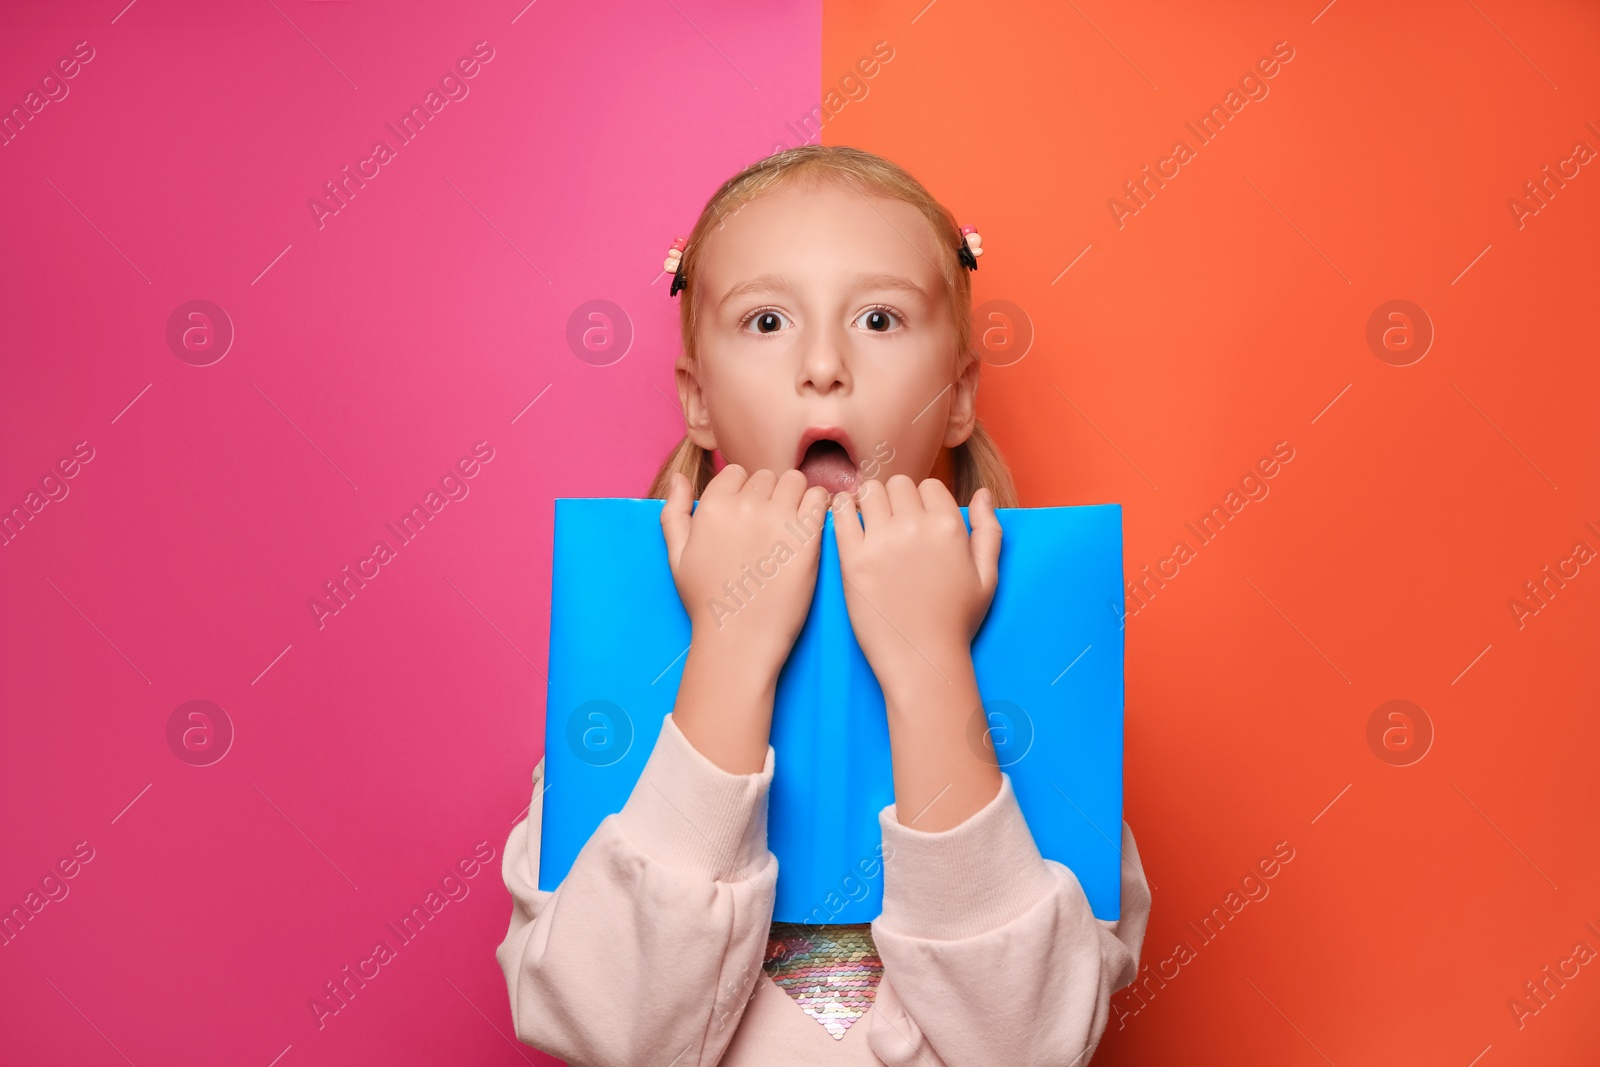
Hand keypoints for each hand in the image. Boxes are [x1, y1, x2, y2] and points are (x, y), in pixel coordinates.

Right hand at [660, 465, 831, 678]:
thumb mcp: (676, 557)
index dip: (744, 492)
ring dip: (796, 497)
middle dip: (770, 495)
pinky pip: (819, 499)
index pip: (737, 473)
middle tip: (770, 528)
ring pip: (795, 481)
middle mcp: (744, 506)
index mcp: (712, 507)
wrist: (738, 638)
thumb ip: (673, 514)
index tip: (748, 518)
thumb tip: (676, 478)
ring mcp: (777, 519)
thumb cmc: (707, 601)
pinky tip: (810, 529)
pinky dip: (818, 507)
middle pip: (767, 476)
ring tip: (792, 526)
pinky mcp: (806, 536)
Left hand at [831, 477, 1001, 693]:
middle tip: (891, 524)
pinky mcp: (853, 559)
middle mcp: (916, 527)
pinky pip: (841, 513)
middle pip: (897, 484)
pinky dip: (840, 509)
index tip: (916, 523)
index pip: (929, 486)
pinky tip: (846, 521)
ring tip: (869, 524)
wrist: (923, 660)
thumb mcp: (987, 577)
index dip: (922, 502)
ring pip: (869, 492)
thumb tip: (982, 493)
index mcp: (950, 526)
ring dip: (869, 502)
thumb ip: (988, 530)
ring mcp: (882, 542)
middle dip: (895, 500)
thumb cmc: (956, 622)